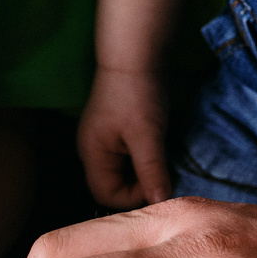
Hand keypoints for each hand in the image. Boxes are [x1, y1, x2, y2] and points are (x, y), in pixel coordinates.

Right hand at [78, 67, 172, 207]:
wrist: (135, 54)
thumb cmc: (138, 94)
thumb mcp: (148, 135)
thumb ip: (152, 171)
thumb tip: (161, 203)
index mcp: (92, 155)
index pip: (107, 195)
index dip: (133, 197)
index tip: (159, 183)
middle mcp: (92, 151)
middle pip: (112, 186)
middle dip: (139, 186)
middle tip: (164, 175)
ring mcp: (102, 140)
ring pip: (122, 172)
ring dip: (143, 172)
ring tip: (163, 161)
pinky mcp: (115, 131)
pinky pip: (127, 158)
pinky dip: (142, 159)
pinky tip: (158, 149)